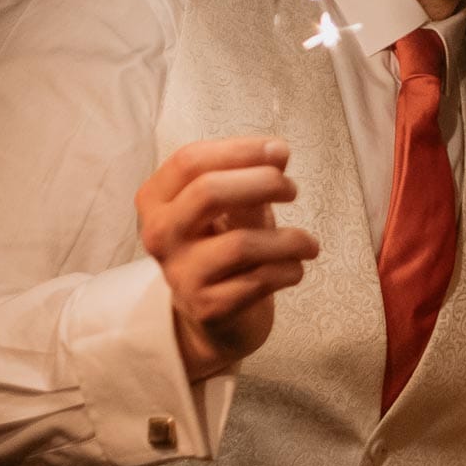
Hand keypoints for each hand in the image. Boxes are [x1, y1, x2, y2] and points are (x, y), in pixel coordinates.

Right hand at [135, 137, 318, 381]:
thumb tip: (278, 153)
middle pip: (208, 192)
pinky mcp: (207, 308)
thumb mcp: (231, 208)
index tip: (281, 151)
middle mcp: (159, 236)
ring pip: (241, 244)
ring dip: (289, 240)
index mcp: (156, 200)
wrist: (214, 315)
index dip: (240, 150)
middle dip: (262, 183)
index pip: (190, 161)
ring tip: (309, 243)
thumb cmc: (224, 246)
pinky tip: (296, 268)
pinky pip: (259, 280)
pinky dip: (289, 270)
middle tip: (293, 190)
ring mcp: (180, 274)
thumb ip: (249, 180)